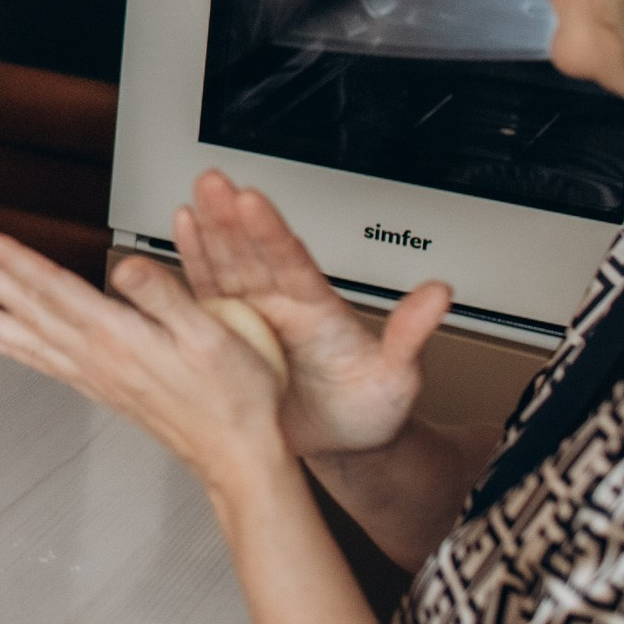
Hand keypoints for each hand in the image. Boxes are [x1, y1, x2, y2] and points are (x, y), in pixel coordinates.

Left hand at [0, 229, 289, 481]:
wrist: (238, 457)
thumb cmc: (235, 397)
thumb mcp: (212, 336)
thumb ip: (165, 296)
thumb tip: (124, 266)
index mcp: (118, 336)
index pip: (49, 288)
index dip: (9, 260)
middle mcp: (96, 356)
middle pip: (26, 309)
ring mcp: (96, 376)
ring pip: (27, 338)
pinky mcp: (104, 389)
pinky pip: (46, 364)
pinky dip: (17, 350)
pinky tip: (2, 346)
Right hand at [174, 170, 448, 456]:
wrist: (343, 441)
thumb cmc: (371, 410)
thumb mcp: (398, 376)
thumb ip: (410, 334)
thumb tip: (439, 294)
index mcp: (320, 311)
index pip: (292, 264)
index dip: (270, 234)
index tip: (252, 202)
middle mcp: (286, 305)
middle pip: (254, 254)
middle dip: (231, 218)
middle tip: (214, 181)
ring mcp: (257, 316)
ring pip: (228, 265)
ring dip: (210, 228)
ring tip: (197, 192)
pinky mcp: (232, 333)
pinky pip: (208, 292)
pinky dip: (193, 261)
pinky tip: (185, 226)